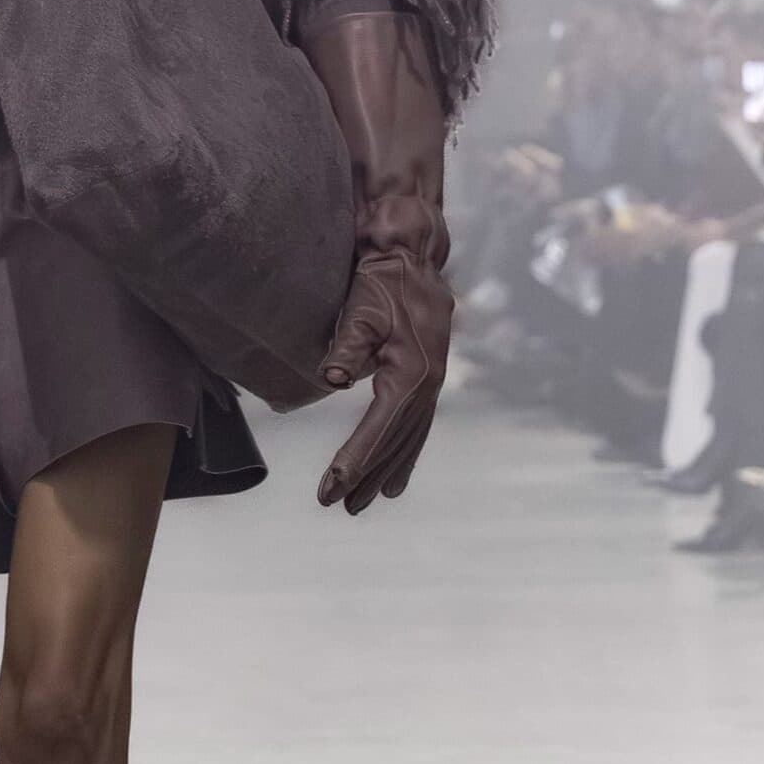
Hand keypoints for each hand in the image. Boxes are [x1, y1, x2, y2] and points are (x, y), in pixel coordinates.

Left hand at [315, 249, 452, 513]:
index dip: (354, 460)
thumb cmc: (382, 283)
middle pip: (395, 441)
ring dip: (386, 471)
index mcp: (411, 373)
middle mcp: (428, 384)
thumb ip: (346, 346)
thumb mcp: (360, 310)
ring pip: (409, 438)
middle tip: (338, 505)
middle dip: (366, 475)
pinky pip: (416, 426)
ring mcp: (433, 383)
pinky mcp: (428, 379)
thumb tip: (331, 378)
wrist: (411, 258)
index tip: (331, 487)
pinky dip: (404, 453)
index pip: (378, 428)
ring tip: (364, 502)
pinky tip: (394, 477)